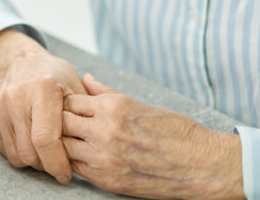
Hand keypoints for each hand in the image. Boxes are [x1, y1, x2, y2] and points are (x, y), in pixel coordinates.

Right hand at [0, 29, 86, 183]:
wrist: (19, 61)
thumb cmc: (52, 76)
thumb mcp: (76, 86)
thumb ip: (86, 113)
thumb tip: (94, 144)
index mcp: (42, 88)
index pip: (45, 139)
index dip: (57, 163)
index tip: (66, 174)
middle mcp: (15, 96)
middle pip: (30, 152)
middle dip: (47, 165)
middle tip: (57, 161)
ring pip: (16, 155)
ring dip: (33, 161)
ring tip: (45, 150)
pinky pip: (4, 150)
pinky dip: (19, 152)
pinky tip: (29, 141)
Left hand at [62, 74, 243, 198]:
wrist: (200, 164)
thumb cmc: (173, 130)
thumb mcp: (138, 103)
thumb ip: (105, 93)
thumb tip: (85, 78)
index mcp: (113, 108)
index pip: (69, 102)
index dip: (65, 104)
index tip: (66, 107)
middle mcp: (105, 131)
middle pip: (61, 124)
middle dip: (59, 123)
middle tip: (61, 124)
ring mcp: (105, 158)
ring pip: (64, 149)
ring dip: (65, 144)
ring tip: (70, 141)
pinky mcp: (108, 181)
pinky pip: (77, 169)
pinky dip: (75, 162)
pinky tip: (82, 157)